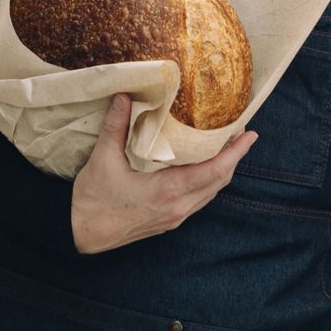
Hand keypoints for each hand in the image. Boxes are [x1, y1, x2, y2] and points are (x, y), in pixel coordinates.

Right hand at [70, 94, 257, 254]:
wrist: (81, 235)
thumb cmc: (92, 200)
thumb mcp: (103, 159)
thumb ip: (116, 125)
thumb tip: (126, 95)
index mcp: (168, 191)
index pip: (214, 171)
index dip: (235, 153)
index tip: (250, 135)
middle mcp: (178, 207)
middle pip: (219, 182)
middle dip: (234, 158)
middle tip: (242, 135)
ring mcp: (174, 217)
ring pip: (210, 193)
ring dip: (222, 171)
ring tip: (228, 149)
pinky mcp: (168, 221)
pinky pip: (198, 201)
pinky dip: (208, 182)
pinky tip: (203, 169)